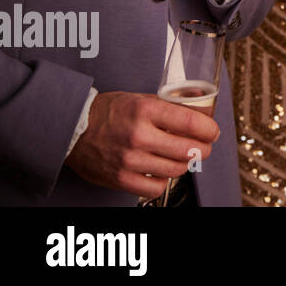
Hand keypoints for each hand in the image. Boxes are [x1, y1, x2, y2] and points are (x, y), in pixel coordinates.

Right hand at [65, 91, 219, 198]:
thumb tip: (203, 110)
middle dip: (203, 149)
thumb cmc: (108, 111)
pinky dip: (164, 179)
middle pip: (189, 149)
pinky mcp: (120, 178)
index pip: (192, 123)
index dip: (210, 129)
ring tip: (182, 157)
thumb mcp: (141, 98)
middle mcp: (138, 135)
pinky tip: (162, 170)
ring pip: (176, 169)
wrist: (72, 127)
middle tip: (203, 147)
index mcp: (145, 110)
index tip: (213, 132)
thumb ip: (171, 106)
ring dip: (185, 164)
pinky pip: (156, 187)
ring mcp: (129, 159)